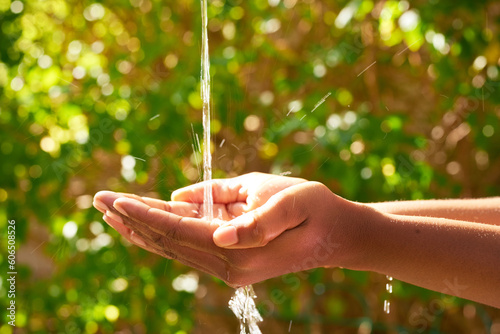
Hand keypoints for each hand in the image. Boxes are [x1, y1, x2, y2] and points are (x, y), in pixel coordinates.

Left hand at [93, 173, 366, 285]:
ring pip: (173, 247)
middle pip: (168, 241)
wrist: (336, 235)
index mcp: (238, 249)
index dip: (144, 213)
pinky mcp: (230, 259)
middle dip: (132, 220)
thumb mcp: (287, 201)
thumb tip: (202, 220)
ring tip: (112, 212)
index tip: (114, 199)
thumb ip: (249, 216)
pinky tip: (146, 224)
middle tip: (98, 200)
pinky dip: (163, 233)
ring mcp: (228, 264)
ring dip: (142, 229)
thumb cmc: (314, 210)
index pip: (177, 230)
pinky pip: (188, 246)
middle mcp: (227, 263)